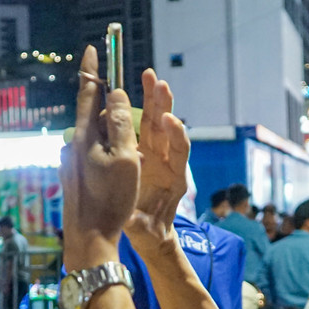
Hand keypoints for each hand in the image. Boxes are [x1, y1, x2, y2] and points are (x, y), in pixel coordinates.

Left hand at [61, 45, 139, 268]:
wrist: (89, 238)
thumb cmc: (110, 201)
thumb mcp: (124, 158)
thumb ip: (121, 124)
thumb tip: (116, 93)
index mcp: (83, 136)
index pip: (88, 93)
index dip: (93, 70)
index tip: (94, 48)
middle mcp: (74, 145)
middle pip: (96, 116)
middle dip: (114, 115)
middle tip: (129, 131)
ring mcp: (72, 161)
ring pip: (99, 138)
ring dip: (115, 141)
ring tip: (129, 164)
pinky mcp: (75, 176)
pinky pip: (96, 156)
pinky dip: (111, 157)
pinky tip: (120, 177)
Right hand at [125, 68, 188, 257]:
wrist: (151, 232)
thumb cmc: (150, 232)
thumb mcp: (144, 232)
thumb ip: (139, 225)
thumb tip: (130, 222)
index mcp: (174, 179)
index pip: (180, 151)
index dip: (176, 135)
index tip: (169, 120)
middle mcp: (167, 162)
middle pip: (168, 129)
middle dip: (164, 105)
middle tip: (159, 83)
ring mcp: (155, 155)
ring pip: (155, 123)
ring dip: (153, 100)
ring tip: (149, 76)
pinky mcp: (142, 153)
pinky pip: (141, 128)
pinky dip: (137, 110)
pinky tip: (127, 93)